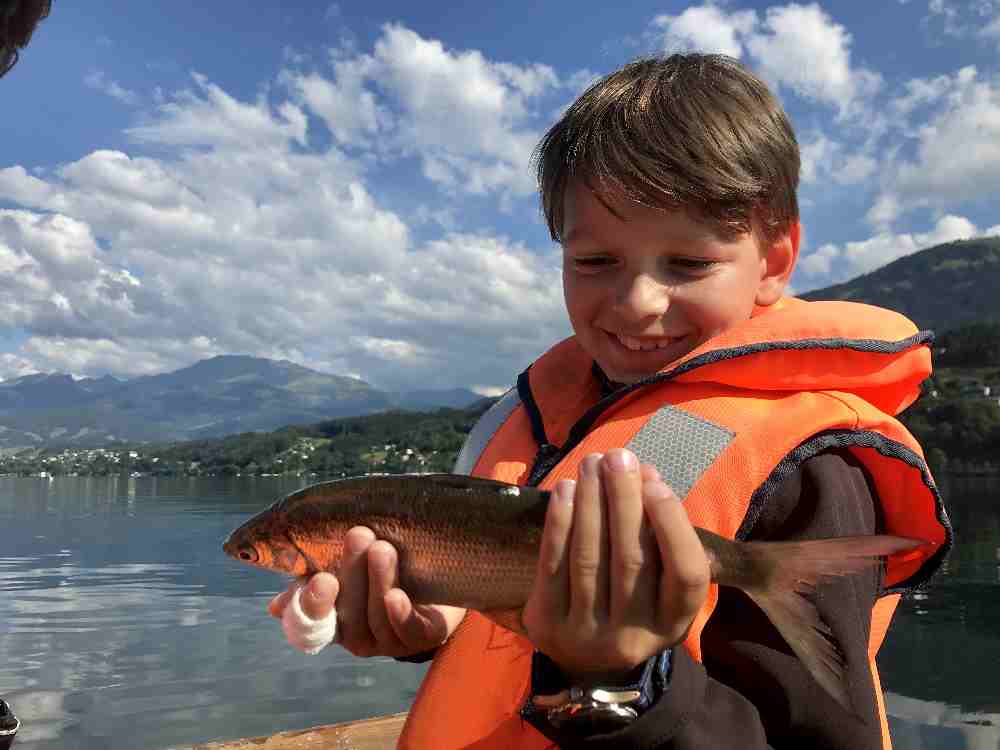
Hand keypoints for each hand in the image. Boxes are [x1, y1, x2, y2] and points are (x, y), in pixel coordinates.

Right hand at [268, 526, 465, 657]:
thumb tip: (275, 609)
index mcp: (335, 619)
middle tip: (359, 534)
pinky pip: (408, 632)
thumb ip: (316, 575)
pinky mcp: (424, 637)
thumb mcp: (352, 568)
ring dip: (378, 581)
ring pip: (377, 619)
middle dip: (353, 571)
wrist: (443, 577)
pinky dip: (400, 613)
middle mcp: (358, 637)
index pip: (311, 621)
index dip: (312, 603)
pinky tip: (397, 594)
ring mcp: (391, 642)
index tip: (319, 577)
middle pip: (348, 612)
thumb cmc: (388, 569)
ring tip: (382, 547)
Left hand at [522, 449, 709, 681]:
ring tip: (591, 462)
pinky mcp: (548, 624)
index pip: (686, 575)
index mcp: (673, 623)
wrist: (583, 658)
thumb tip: (645, 475)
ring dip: (590, 501)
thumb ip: (659, 531)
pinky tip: (566, 489)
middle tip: (618, 456)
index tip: (655, 483)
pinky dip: (560, 522)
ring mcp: (587, 635)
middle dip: (623, 499)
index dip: (672, 525)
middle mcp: (633, 636)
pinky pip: (553, 564)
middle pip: (631, 558)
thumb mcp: (658, 580)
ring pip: (590, 557)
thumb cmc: (630, 599)